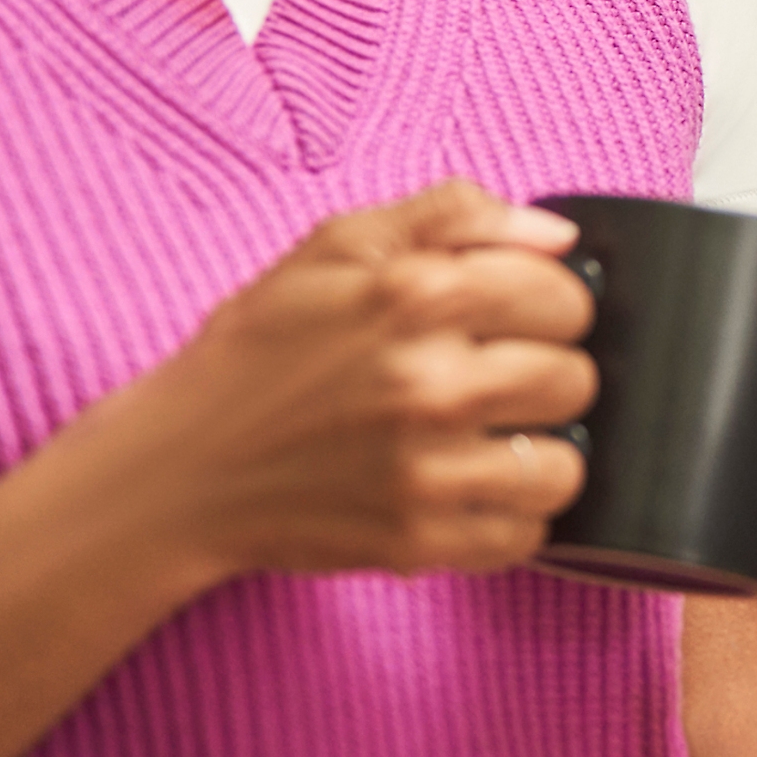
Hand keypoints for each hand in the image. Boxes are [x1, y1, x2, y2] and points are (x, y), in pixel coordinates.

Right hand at [76, 178, 595, 584]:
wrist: (181, 465)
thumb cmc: (267, 343)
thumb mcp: (343, 243)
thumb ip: (457, 214)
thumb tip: (557, 235)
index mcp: (421, 295)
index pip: (566, 297)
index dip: (552, 303)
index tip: (523, 316)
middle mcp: (430, 382)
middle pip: (575, 379)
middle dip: (550, 373)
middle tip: (505, 377)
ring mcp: (425, 471)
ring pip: (564, 468)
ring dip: (542, 453)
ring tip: (500, 438)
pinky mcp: (415, 542)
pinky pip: (525, 537)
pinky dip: (510, 518)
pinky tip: (472, 488)